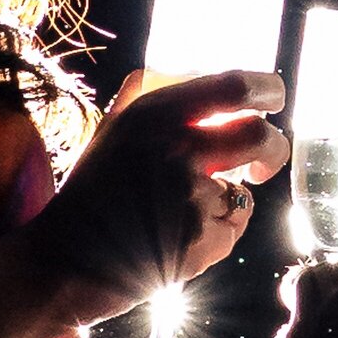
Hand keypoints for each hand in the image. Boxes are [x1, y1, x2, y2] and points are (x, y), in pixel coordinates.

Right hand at [27, 70, 288, 324]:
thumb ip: (144, 101)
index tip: (274, 101)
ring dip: (226, 205)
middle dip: (273, 151)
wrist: (62, 264)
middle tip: (261, 165)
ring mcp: (191, 195)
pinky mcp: (202, 239)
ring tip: (183, 217)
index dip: (268, 90)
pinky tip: (178, 243)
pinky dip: (215, 238)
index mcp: (154, 114)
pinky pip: (232, 232)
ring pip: (243, 193)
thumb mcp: (110, 134)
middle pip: (261, 135)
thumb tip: (183, 72)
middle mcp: (176, 147)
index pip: (236, 86)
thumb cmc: (88, 200)